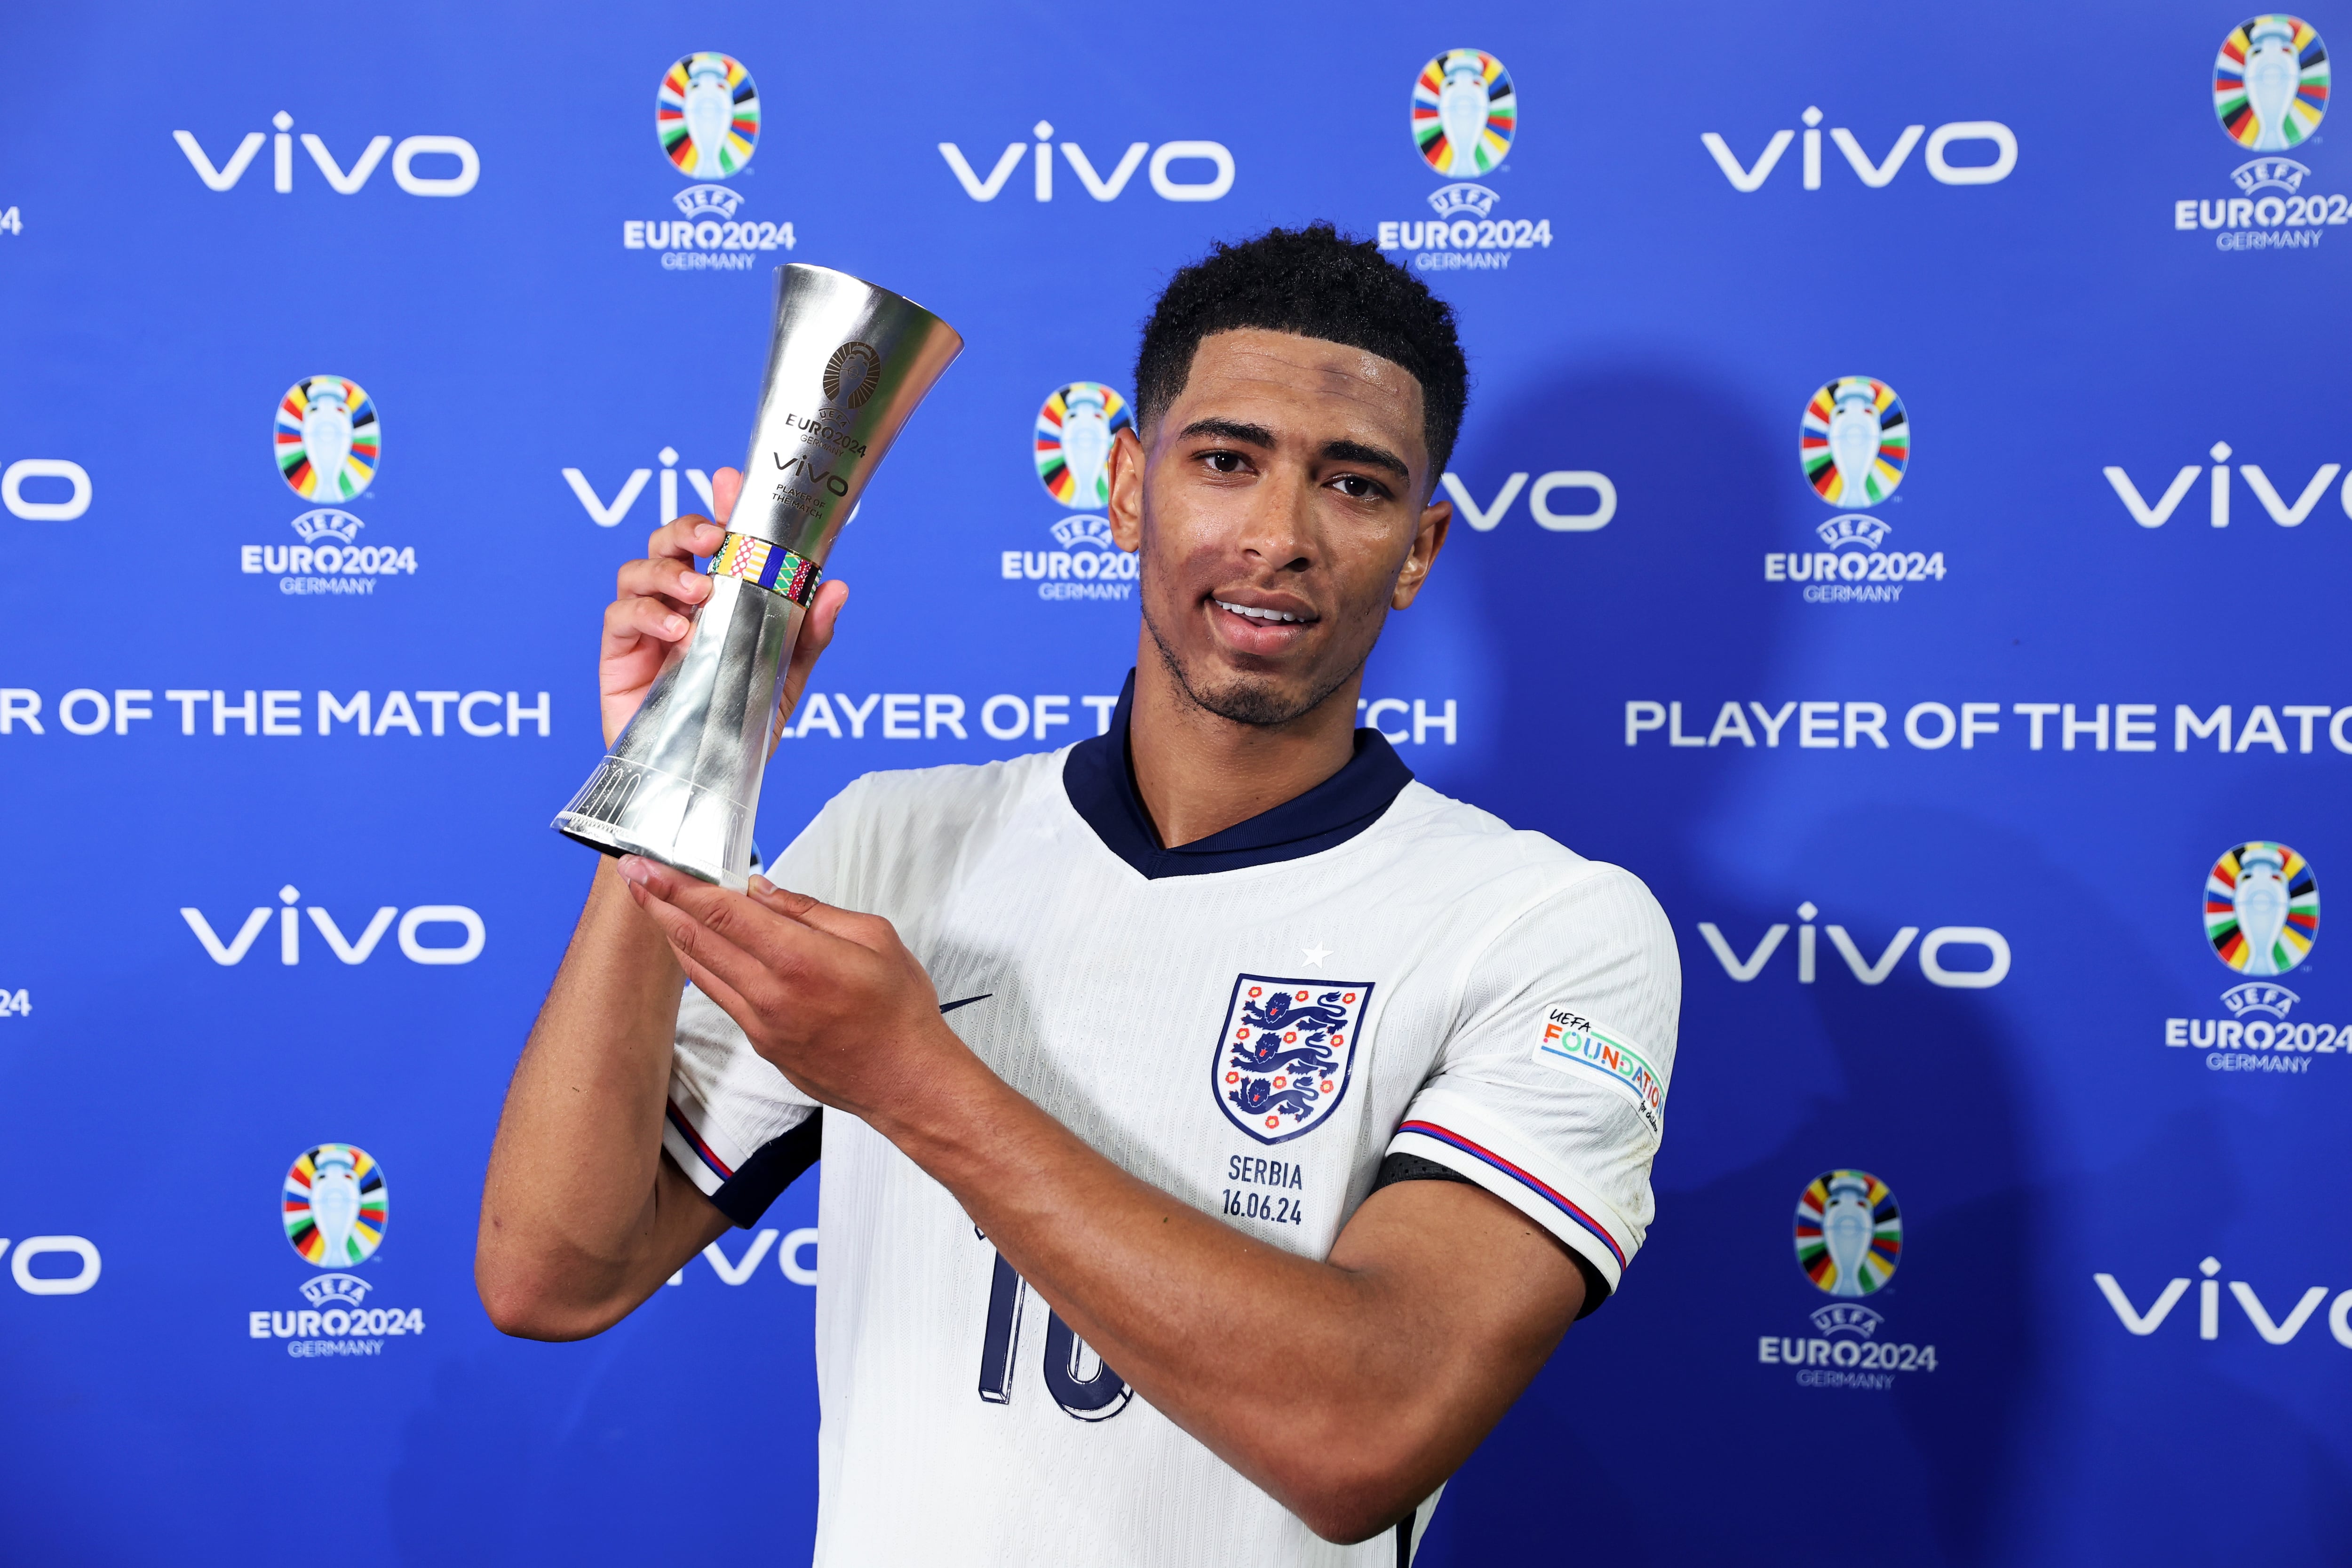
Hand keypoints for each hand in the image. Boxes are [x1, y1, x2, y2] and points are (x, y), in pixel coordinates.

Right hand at [598, 465, 850, 747]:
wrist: (706, 782)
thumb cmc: (739, 726)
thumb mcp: (784, 679)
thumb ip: (807, 635)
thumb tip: (835, 588)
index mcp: (719, 601)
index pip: (717, 543)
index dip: (721, 508)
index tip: (729, 482)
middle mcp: (680, 606)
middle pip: (669, 542)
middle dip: (687, 527)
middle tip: (714, 537)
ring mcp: (647, 627)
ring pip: (638, 569)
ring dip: (667, 570)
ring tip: (699, 592)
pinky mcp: (620, 654)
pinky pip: (620, 615)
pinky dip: (647, 613)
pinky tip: (677, 631)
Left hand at [615, 856, 965, 1122]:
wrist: (906, 1081)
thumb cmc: (899, 1009)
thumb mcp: (874, 938)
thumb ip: (812, 911)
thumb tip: (764, 891)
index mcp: (799, 960)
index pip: (723, 912)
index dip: (678, 886)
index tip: (648, 865)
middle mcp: (770, 994)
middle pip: (697, 939)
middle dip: (658, 903)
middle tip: (632, 875)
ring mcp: (760, 1024)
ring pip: (700, 971)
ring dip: (672, 934)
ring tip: (653, 904)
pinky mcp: (761, 1044)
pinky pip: (720, 996)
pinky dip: (700, 965)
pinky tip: (695, 947)